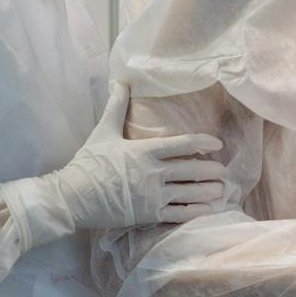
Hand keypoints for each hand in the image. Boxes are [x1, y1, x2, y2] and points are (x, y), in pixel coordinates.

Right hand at [5, 84, 226, 241]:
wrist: (71, 197)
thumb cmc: (88, 163)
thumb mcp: (103, 132)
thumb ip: (116, 106)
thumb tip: (119, 81)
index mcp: (145, 150)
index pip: (182, 144)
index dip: (203, 143)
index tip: (217, 144)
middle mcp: (153, 172)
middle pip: (192, 170)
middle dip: (211, 171)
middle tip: (224, 172)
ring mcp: (152, 195)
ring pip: (189, 193)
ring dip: (209, 192)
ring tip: (221, 190)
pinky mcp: (148, 215)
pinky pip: (179, 214)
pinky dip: (197, 212)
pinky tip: (209, 210)